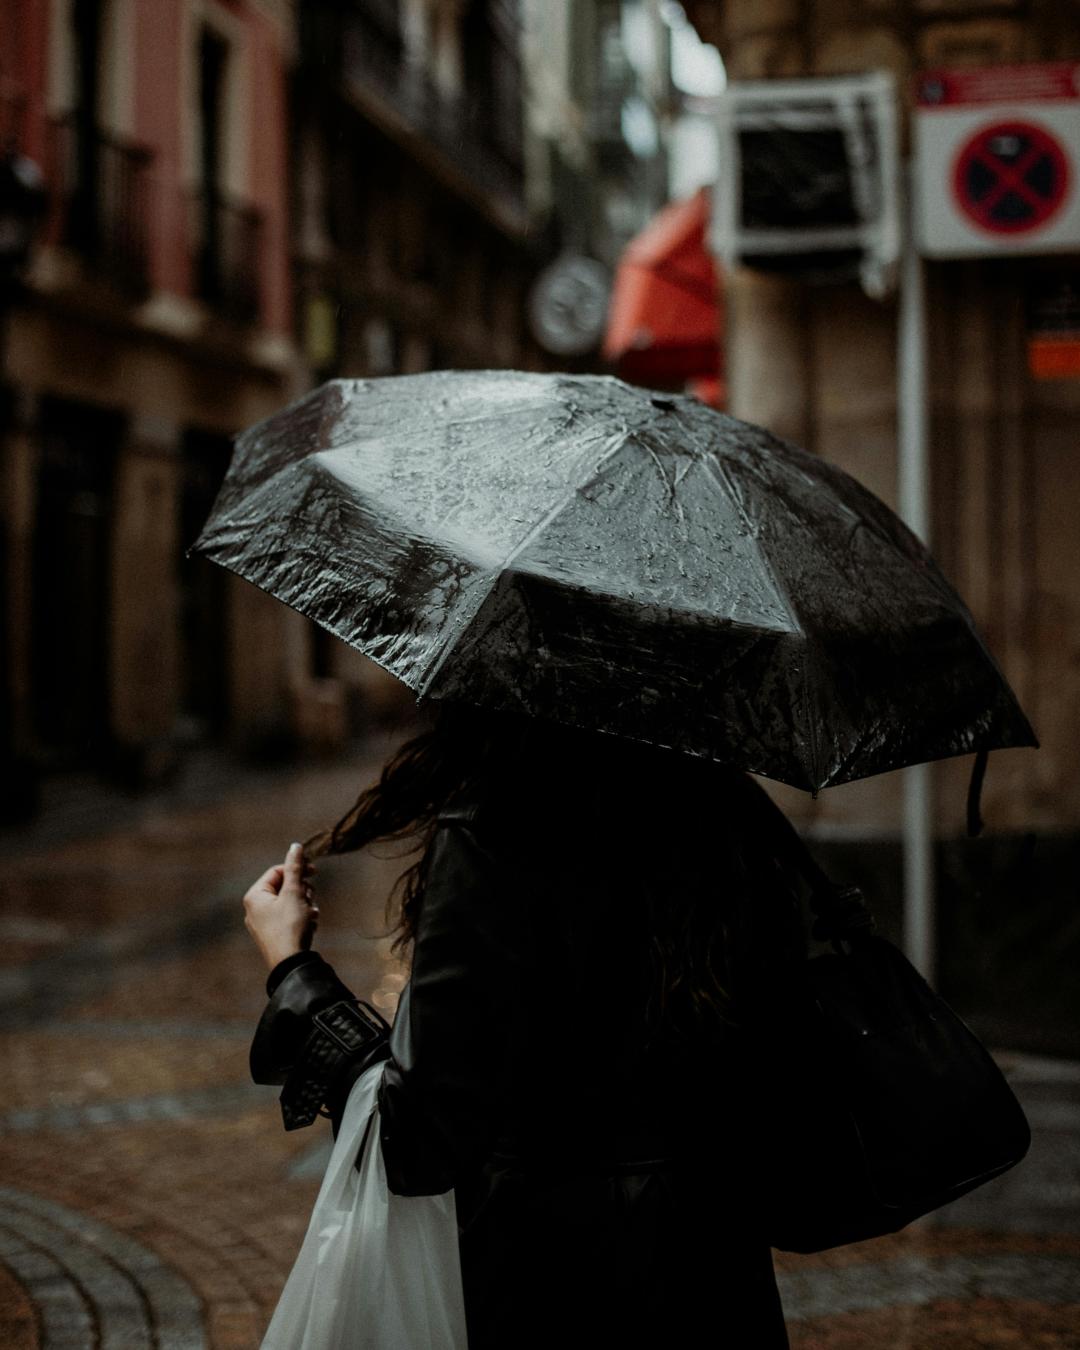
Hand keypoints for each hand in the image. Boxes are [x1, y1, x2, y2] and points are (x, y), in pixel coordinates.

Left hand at [243, 842, 318, 971]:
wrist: (290, 964)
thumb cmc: (290, 926)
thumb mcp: (294, 893)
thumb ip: (295, 868)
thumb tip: (295, 846)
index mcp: (255, 896)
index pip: (277, 871)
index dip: (297, 869)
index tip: (314, 872)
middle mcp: (254, 909)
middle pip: (283, 887)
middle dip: (302, 890)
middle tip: (310, 897)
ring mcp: (263, 924)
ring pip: (289, 902)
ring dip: (304, 904)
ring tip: (311, 914)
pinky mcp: (273, 935)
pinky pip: (288, 917)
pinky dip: (301, 917)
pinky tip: (310, 924)